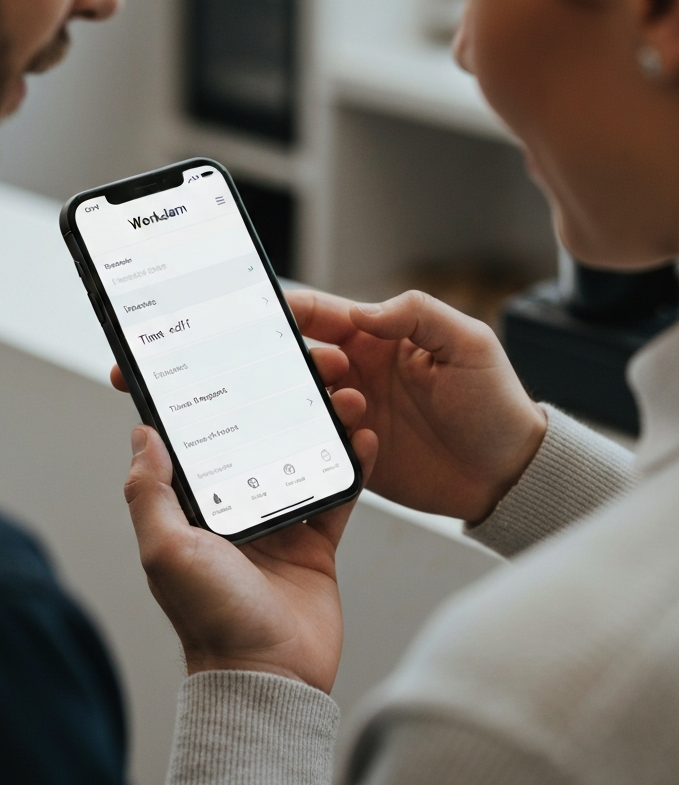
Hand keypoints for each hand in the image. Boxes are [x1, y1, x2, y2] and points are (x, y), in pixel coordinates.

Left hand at [122, 367, 376, 694]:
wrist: (269, 678)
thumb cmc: (210, 618)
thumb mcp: (166, 549)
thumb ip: (149, 492)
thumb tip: (141, 434)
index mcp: (195, 508)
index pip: (202, 442)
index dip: (217, 403)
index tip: (233, 365)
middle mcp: (235, 510)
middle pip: (259, 441)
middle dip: (280, 405)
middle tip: (302, 371)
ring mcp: (277, 523)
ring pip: (300, 459)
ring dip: (319, 427)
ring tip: (338, 395)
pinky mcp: (316, 543)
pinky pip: (336, 495)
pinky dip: (351, 467)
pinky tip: (363, 438)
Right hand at [287, 289, 546, 523]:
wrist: (509, 475)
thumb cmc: (495, 405)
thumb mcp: (468, 343)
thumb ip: (417, 314)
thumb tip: (363, 311)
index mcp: (380, 340)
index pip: (326, 315)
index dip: (295, 309)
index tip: (274, 312)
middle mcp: (361, 374)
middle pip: (306, 358)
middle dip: (303, 360)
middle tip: (330, 368)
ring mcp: (356, 415)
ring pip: (307, 402)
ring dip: (316, 401)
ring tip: (352, 406)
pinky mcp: (356, 454)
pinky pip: (323, 445)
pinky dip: (329, 441)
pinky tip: (364, 440)